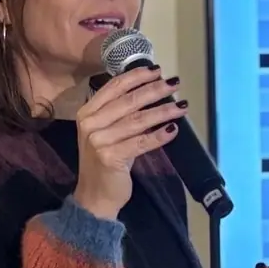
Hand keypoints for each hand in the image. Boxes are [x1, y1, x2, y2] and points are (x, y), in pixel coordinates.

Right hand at [72, 66, 185, 218]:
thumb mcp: (106, 133)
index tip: (156, 71)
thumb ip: (120, 113)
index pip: (115, 87)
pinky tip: (173, 130)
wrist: (95, 196)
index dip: (137, 77)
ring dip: (163, 112)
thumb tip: (150, 90)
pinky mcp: (111, 157)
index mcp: (87, 113)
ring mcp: (99, 141)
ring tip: (181, 107)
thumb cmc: (104, 162)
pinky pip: (142, 142)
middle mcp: (90, 124)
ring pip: (138, 120)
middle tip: (175, 84)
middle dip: (155, 90)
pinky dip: (160, 136)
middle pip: (129, 101)